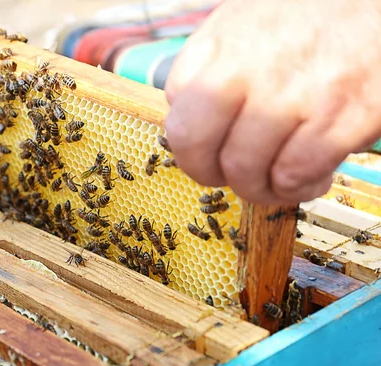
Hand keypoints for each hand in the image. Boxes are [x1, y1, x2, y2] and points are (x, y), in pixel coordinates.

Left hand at [165, 0, 380, 204]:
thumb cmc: (304, 18)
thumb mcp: (241, 25)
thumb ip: (207, 69)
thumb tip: (186, 114)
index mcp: (219, 45)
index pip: (179, 120)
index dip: (191, 150)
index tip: (208, 156)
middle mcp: (250, 68)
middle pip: (198, 150)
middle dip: (211, 175)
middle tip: (235, 175)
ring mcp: (296, 93)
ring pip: (247, 171)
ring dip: (260, 188)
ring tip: (278, 177)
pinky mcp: (344, 114)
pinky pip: (296, 175)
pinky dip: (299, 188)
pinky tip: (312, 175)